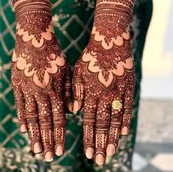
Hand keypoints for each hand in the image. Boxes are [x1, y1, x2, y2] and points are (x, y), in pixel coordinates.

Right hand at [11, 21, 71, 161]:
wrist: (34, 35)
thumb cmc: (53, 51)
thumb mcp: (65, 69)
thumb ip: (68, 91)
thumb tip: (72, 111)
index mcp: (54, 87)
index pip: (58, 117)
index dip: (59, 134)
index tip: (61, 150)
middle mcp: (40, 91)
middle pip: (44, 120)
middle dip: (47, 140)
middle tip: (48, 157)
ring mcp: (26, 87)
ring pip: (31, 116)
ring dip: (34, 134)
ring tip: (36, 150)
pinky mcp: (16, 83)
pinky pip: (19, 104)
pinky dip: (22, 118)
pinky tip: (24, 130)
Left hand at [72, 13, 134, 165]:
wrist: (109, 41)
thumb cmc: (90, 56)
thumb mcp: (78, 71)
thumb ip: (76, 92)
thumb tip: (73, 111)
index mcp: (90, 92)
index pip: (89, 121)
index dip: (88, 138)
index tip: (89, 153)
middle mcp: (104, 95)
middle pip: (102, 124)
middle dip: (101, 143)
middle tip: (101, 160)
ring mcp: (117, 92)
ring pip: (115, 119)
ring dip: (113, 137)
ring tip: (112, 151)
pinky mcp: (127, 86)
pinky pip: (127, 106)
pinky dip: (125, 119)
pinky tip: (124, 131)